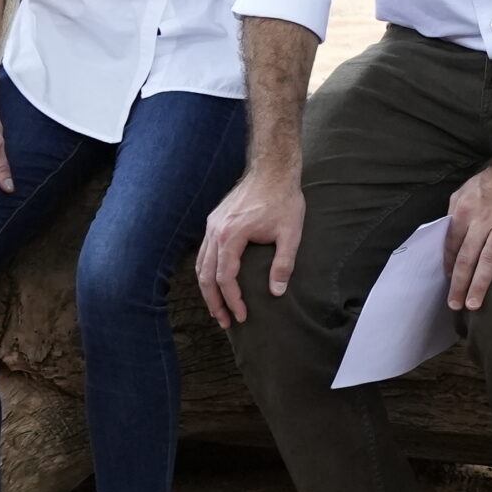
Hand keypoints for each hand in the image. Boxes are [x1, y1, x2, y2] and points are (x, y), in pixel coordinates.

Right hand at [195, 163, 305, 324]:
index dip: (232, 300)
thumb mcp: (290, 232)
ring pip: (201, 265)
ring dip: (207, 289)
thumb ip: (283, 263)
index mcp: (232, 235)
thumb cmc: (283, 199)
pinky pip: (203, 252)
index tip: (242, 315)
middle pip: (206, 276)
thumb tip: (277, 292)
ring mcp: (212, 225)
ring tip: (218, 308)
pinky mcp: (214, 221)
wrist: (272, 170)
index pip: (225, 278)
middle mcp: (216, 231)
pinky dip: (206, 271)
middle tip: (225, 321)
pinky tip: (216, 282)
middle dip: (214, 302)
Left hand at [445, 162, 491, 309]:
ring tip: (474, 305)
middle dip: (459, 284)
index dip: (449, 265)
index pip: (453, 244)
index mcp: (465, 211)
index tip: (449, 280)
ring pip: (489, 260)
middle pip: (467, 258)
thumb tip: (447, 233)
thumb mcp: (466, 188)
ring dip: (480, 284)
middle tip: (455, 305)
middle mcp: (483, 220)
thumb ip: (455, 210)